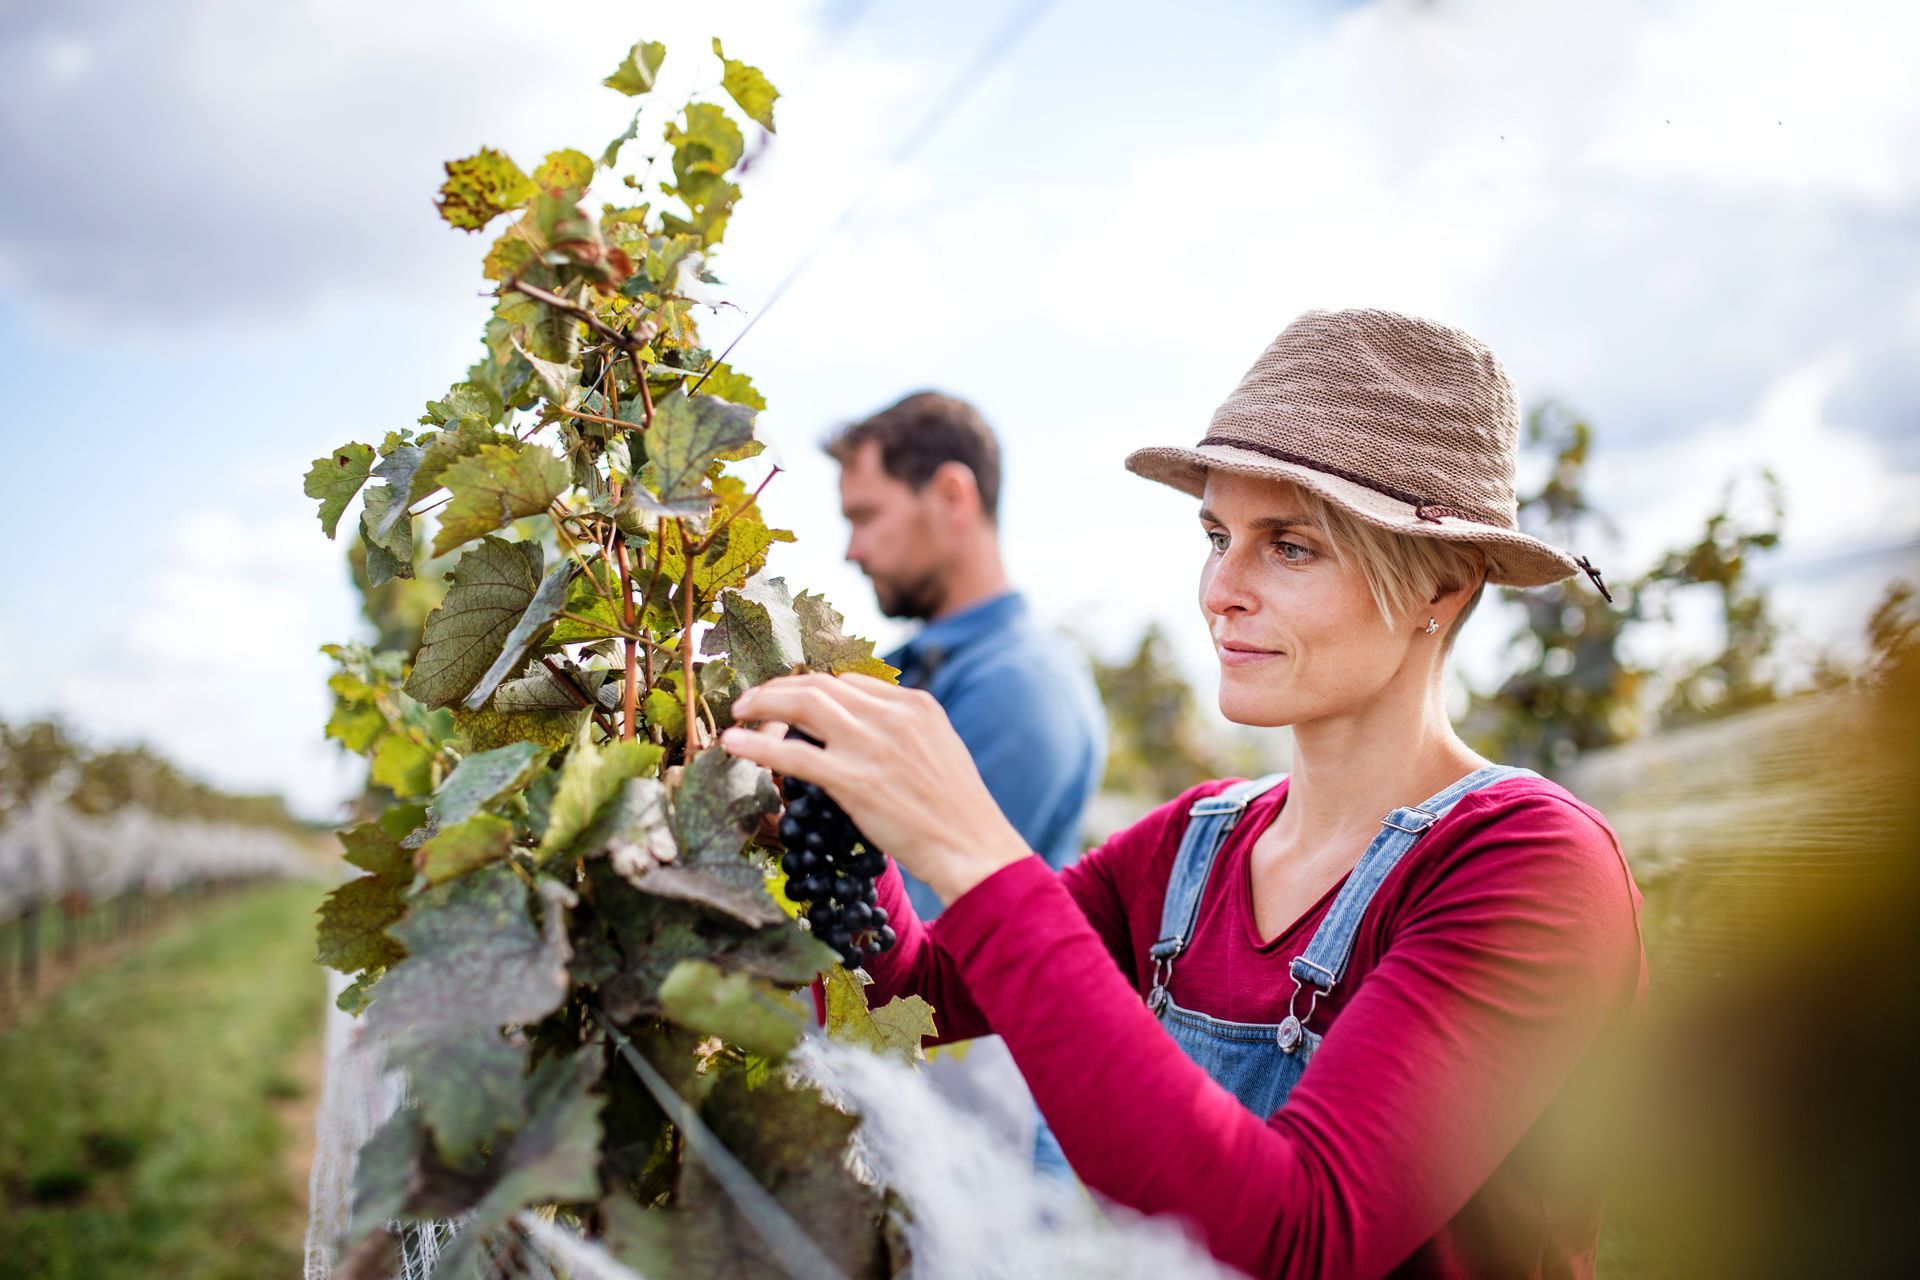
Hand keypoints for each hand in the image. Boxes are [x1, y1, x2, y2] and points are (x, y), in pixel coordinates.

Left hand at [719, 672, 1032, 906]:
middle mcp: (893, 716)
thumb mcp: (937, 751)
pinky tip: (733, 744)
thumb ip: (901, 731)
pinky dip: (756, 745)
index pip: (851, 681)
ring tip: (738, 713)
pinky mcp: (853, 781)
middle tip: (752, 699)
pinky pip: (792, 754)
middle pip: (822, 685)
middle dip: (780, 687)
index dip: (812, 684)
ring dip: (763, 704)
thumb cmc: (957, 811)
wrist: (973, 848)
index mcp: (916, 704)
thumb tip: (857, 727)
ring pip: (803, 705)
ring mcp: (871, 746)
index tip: (789, 694)